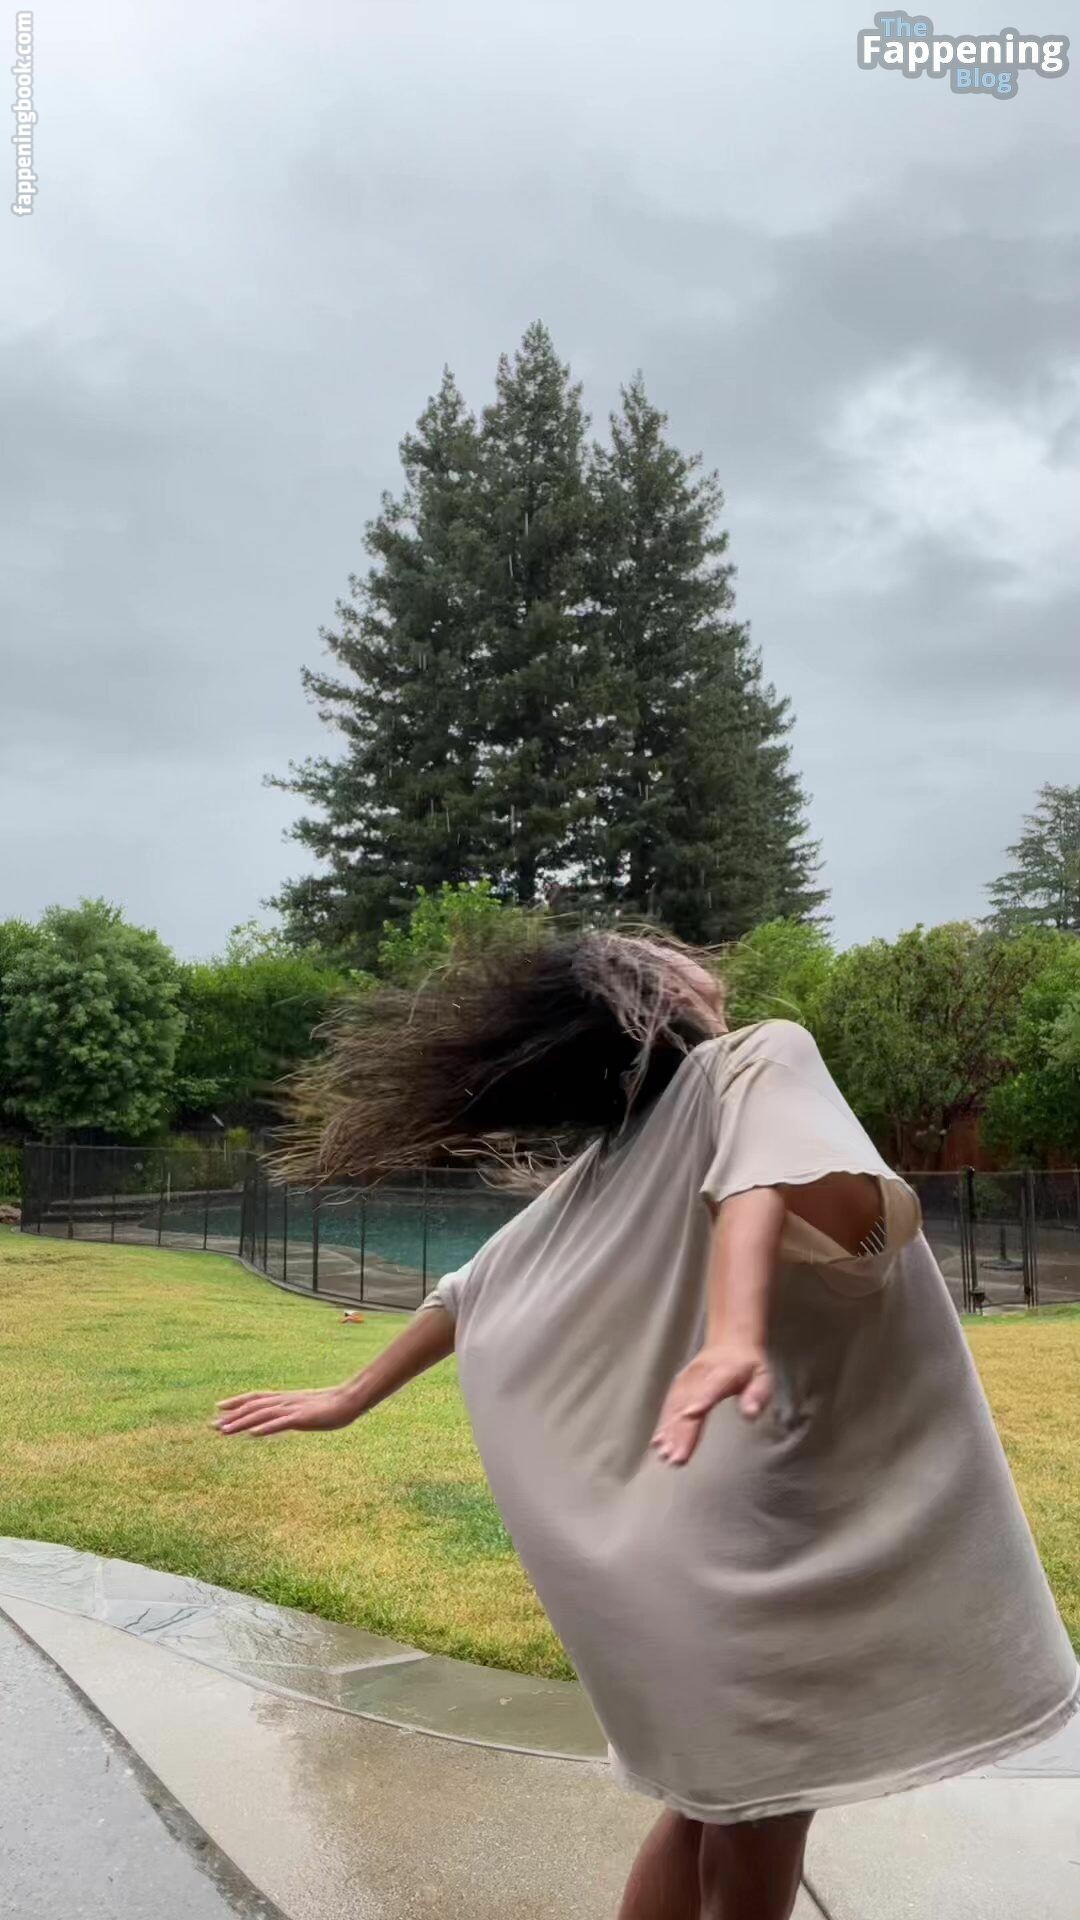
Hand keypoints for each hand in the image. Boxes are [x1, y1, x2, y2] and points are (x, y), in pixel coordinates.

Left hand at [214, 1385, 359, 1437]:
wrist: (351, 1400)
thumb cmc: (331, 1407)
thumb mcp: (306, 1410)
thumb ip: (291, 1414)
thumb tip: (282, 1420)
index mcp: (286, 1398)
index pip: (256, 1397)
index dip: (237, 1402)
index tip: (219, 1407)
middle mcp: (285, 1401)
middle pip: (254, 1407)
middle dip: (232, 1416)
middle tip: (211, 1426)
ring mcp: (293, 1408)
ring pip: (262, 1415)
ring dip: (242, 1423)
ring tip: (224, 1431)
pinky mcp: (303, 1417)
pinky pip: (281, 1423)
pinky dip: (266, 1427)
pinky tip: (253, 1433)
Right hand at [651, 1343, 772, 1466]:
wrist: (730, 1343)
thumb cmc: (748, 1367)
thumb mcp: (762, 1377)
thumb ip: (757, 1395)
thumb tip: (751, 1414)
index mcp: (724, 1372)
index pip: (712, 1386)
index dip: (702, 1399)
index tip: (691, 1415)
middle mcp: (701, 1375)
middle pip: (689, 1403)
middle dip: (681, 1431)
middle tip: (677, 1458)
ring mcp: (687, 1380)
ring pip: (676, 1406)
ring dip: (669, 1431)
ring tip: (665, 1455)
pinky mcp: (679, 1386)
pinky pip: (669, 1406)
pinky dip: (664, 1424)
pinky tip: (658, 1442)